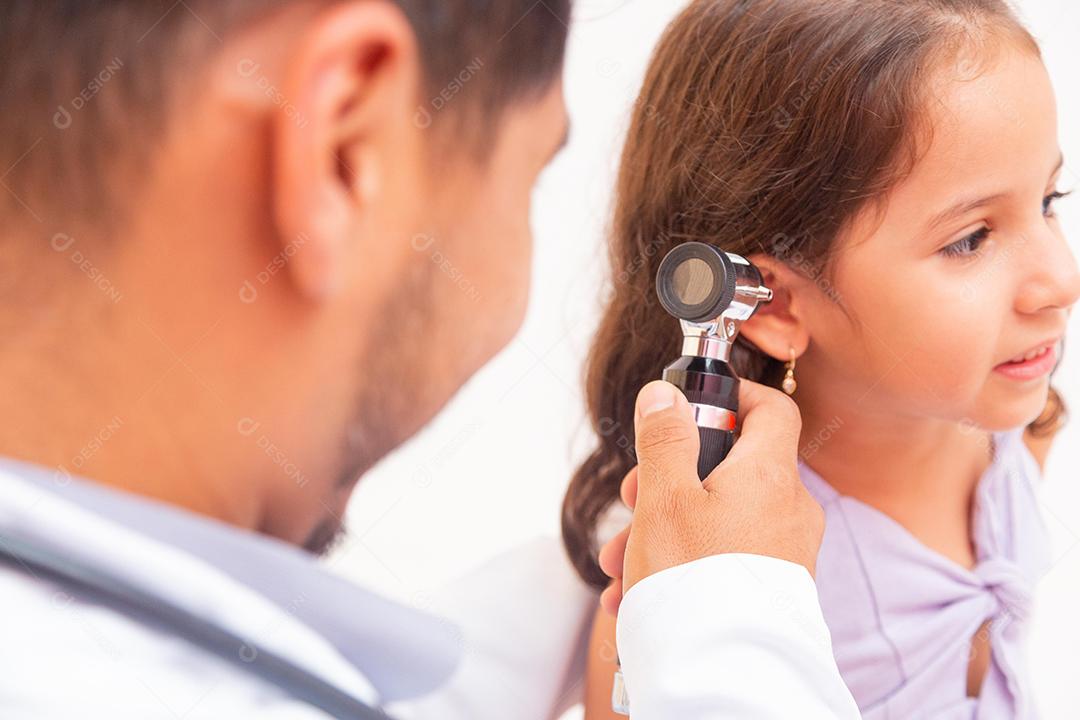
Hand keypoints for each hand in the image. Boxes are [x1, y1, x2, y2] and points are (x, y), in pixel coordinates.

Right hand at [598, 379, 823, 615]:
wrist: (724, 672)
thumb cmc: (695, 580)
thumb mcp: (664, 498)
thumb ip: (665, 439)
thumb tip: (665, 394)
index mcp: (769, 475)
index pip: (771, 408)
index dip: (732, 398)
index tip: (690, 410)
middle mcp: (787, 508)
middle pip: (728, 468)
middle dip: (668, 482)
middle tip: (632, 503)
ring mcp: (784, 551)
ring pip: (717, 517)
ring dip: (664, 528)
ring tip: (621, 563)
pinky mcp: (771, 587)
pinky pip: (724, 556)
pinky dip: (684, 561)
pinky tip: (638, 590)